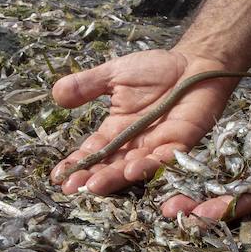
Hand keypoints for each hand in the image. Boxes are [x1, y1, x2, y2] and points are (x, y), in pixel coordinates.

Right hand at [50, 50, 238, 195]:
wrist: (195, 63)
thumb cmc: (156, 69)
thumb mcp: (114, 74)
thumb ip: (87, 85)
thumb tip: (56, 95)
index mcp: (116, 130)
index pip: (92, 151)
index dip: (76, 163)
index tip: (58, 177)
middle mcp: (134, 143)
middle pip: (110, 165)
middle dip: (91, 177)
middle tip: (73, 188)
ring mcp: (157, 145)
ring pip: (133, 167)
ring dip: (115, 177)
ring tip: (95, 185)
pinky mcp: (181, 142)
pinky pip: (165, 158)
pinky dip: (150, 165)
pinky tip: (133, 170)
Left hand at [160, 60, 250, 220]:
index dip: (232, 206)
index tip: (205, 213)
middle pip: (235, 194)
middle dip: (203, 205)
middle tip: (173, 211)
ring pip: (222, 179)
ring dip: (195, 189)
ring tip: (166, 199)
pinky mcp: (244, 141)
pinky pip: (219, 157)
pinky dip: (198, 165)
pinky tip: (172, 170)